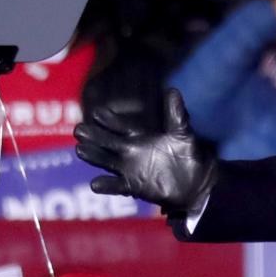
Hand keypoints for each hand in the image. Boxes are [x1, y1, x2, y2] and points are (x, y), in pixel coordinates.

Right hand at [75, 89, 217, 214]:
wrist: (196, 182)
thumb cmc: (188, 155)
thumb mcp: (182, 133)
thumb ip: (176, 114)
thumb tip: (172, 90)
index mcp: (141, 138)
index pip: (122, 126)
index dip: (111, 121)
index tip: (98, 113)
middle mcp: (131, 152)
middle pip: (108, 142)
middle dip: (94, 136)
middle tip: (79, 129)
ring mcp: (130, 169)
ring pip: (107, 161)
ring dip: (94, 156)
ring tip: (81, 149)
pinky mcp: (134, 186)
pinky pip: (117, 185)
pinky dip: (106, 185)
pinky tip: (95, 183)